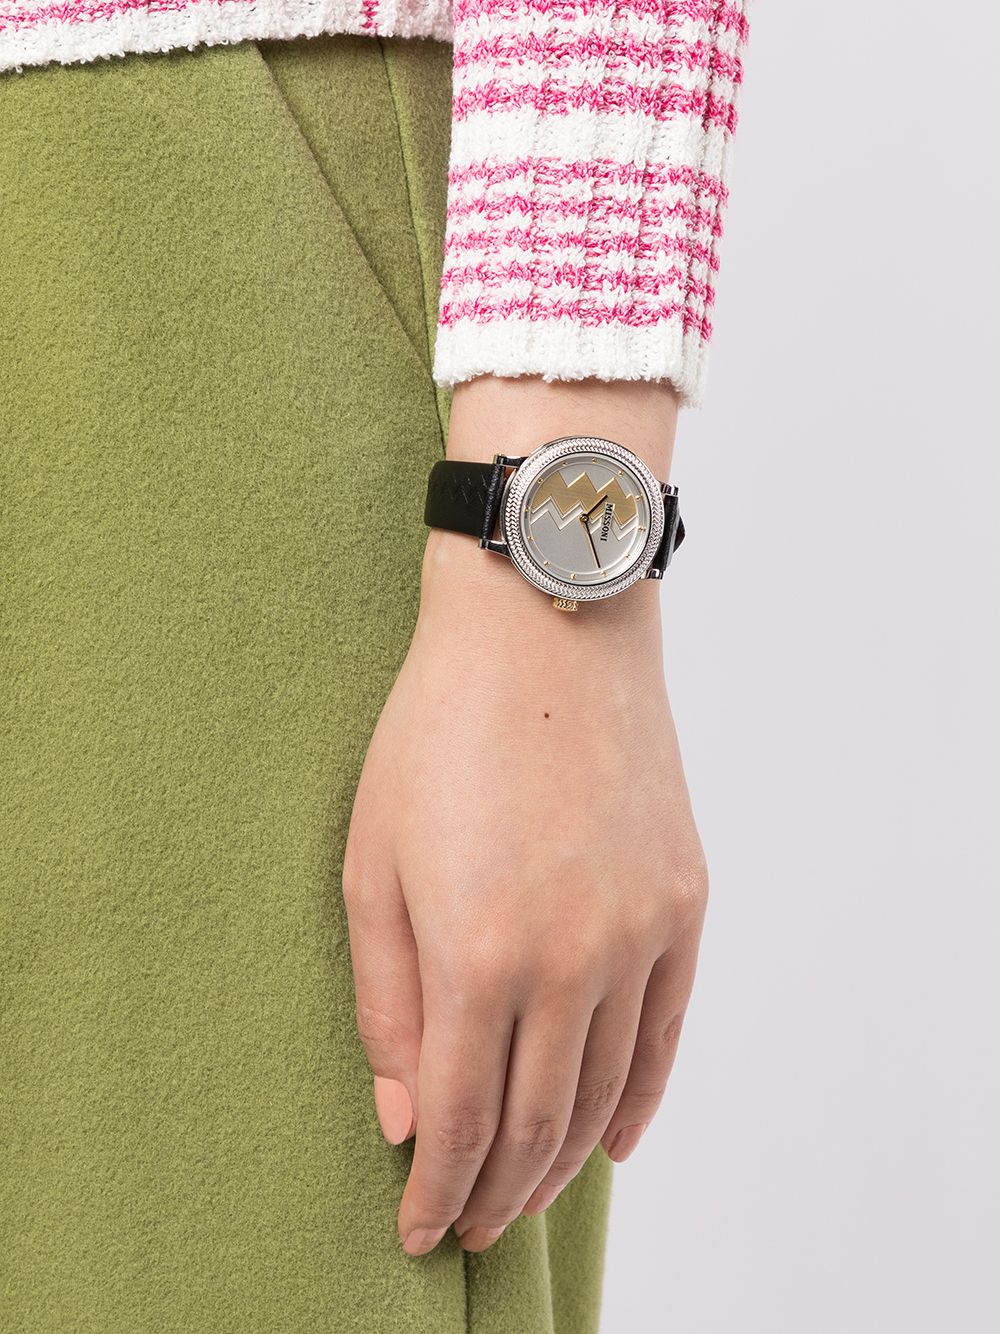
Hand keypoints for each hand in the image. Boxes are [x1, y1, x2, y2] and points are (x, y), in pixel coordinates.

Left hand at [342, 377, 707, 1256]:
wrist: (547, 629)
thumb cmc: (437, 732)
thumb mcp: (371, 860)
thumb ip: (384, 999)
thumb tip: (400, 1116)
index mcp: (478, 952)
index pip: (459, 1121)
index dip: (437, 1191)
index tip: (419, 1229)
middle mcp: (573, 959)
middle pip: (537, 1124)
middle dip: (495, 1192)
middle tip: (467, 1225)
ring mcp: (640, 932)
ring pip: (604, 1091)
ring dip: (562, 1162)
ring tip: (525, 1195)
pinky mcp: (684, 901)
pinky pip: (665, 1032)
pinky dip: (639, 1098)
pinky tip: (613, 1138)